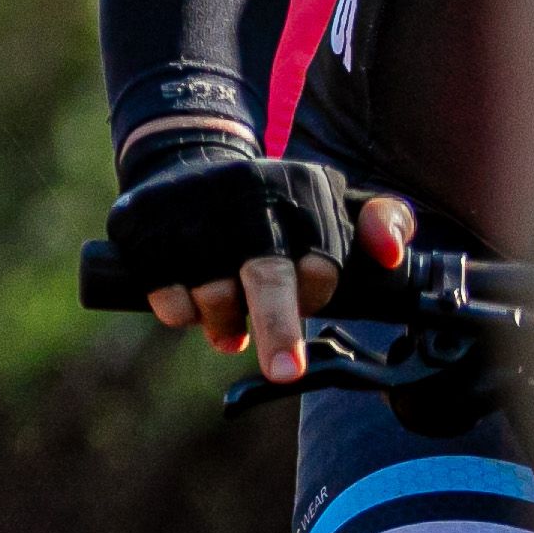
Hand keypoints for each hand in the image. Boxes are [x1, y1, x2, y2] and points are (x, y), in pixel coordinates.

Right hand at [110, 128, 406, 385]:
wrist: (183, 161)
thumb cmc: (274, 201)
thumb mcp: (334, 197)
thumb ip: (386, 220)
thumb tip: (388, 255)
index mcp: (298, 191)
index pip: (321, 267)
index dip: (317, 296)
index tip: (310, 303)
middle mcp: (244, 200)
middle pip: (266, 278)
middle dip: (279, 329)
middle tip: (287, 371)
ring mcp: (191, 215)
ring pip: (214, 298)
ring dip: (225, 324)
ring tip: (230, 319)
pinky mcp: (144, 228)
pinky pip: (168, 298)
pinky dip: (182, 313)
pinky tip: (191, 300)